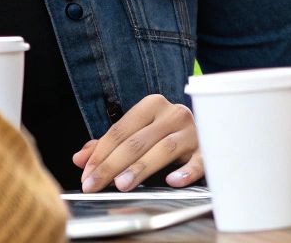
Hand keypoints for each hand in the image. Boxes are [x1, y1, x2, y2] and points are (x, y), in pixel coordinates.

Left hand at [73, 94, 203, 192]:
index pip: (120, 130)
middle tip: (95, 184)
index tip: (86, 174)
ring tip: (123, 184)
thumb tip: (80, 158)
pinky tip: (172, 181)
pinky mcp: (208, 149)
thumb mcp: (136, 134)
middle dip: (112, 165)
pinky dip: (186, 171)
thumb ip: (107, 145)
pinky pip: (199, 161)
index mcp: (153, 105)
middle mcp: (174, 114)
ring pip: (163, 149)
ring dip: (141, 167)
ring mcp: (192, 132)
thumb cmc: (165, 134)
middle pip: (137, 141)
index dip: (100, 153)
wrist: (211, 127)